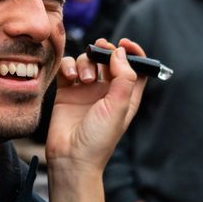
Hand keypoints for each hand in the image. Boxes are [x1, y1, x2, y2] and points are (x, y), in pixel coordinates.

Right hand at [46, 38, 146, 177]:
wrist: (71, 157)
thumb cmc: (98, 139)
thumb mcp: (118, 107)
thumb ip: (124, 77)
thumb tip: (120, 52)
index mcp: (125, 95)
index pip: (135, 67)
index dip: (133, 53)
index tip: (125, 43)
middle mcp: (107, 91)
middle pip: (109, 59)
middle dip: (105, 50)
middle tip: (100, 48)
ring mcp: (86, 90)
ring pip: (88, 61)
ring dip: (86, 63)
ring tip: (84, 80)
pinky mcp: (67, 91)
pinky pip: (68, 68)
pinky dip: (69, 66)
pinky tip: (70, 77)